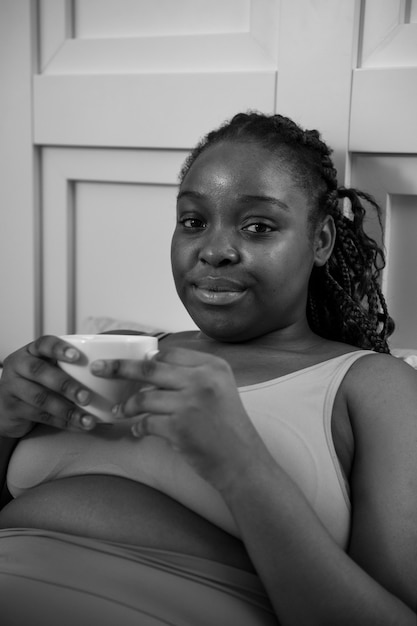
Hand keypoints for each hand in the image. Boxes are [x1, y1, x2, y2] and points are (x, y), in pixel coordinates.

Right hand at [0, 335, 95, 437]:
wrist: (7, 406)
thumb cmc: (38, 383)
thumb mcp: (48, 368)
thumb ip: (69, 367)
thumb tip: (109, 372)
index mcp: (31, 351)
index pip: (44, 344)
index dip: (60, 349)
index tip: (77, 357)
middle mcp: (19, 365)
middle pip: (40, 371)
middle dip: (67, 385)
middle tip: (88, 397)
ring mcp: (12, 386)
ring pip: (41, 398)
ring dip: (68, 410)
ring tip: (88, 420)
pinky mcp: (12, 408)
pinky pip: (40, 416)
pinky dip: (63, 422)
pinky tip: (78, 425)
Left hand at [91, 347, 267, 491]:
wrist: (243, 462)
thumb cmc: (229, 427)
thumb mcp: (220, 390)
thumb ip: (192, 376)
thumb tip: (151, 369)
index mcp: (213, 366)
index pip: (169, 354)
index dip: (145, 359)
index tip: (126, 361)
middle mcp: (202, 380)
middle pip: (149, 368)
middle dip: (119, 367)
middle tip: (99, 368)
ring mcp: (191, 403)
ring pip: (143, 398)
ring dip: (127, 406)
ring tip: (118, 411)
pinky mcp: (180, 428)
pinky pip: (147, 423)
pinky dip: (138, 427)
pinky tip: (138, 431)